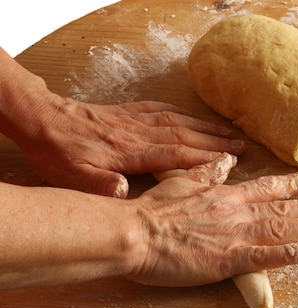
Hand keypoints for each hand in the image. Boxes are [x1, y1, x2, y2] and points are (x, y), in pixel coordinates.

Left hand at [19, 96, 244, 197]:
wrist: (41, 119)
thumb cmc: (59, 153)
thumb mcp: (73, 176)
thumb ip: (100, 186)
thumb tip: (124, 194)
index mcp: (131, 151)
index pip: (176, 154)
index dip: (205, 158)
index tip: (230, 161)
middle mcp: (139, 133)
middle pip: (186, 135)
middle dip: (216, 141)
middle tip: (242, 146)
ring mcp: (135, 120)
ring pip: (179, 121)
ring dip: (206, 127)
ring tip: (229, 131)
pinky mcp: (128, 112)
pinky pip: (162, 109)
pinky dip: (183, 113)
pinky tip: (193, 117)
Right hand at [127, 157, 297, 286]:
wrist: (135, 232)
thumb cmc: (153, 210)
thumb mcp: (182, 181)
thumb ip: (208, 172)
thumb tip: (227, 161)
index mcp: (227, 195)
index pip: (269, 187)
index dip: (295, 183)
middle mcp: (239, 212)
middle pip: (285, 208)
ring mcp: (236, 235)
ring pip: (284, 229)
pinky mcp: (229, 259)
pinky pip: (266, 257)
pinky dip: (291, 254)